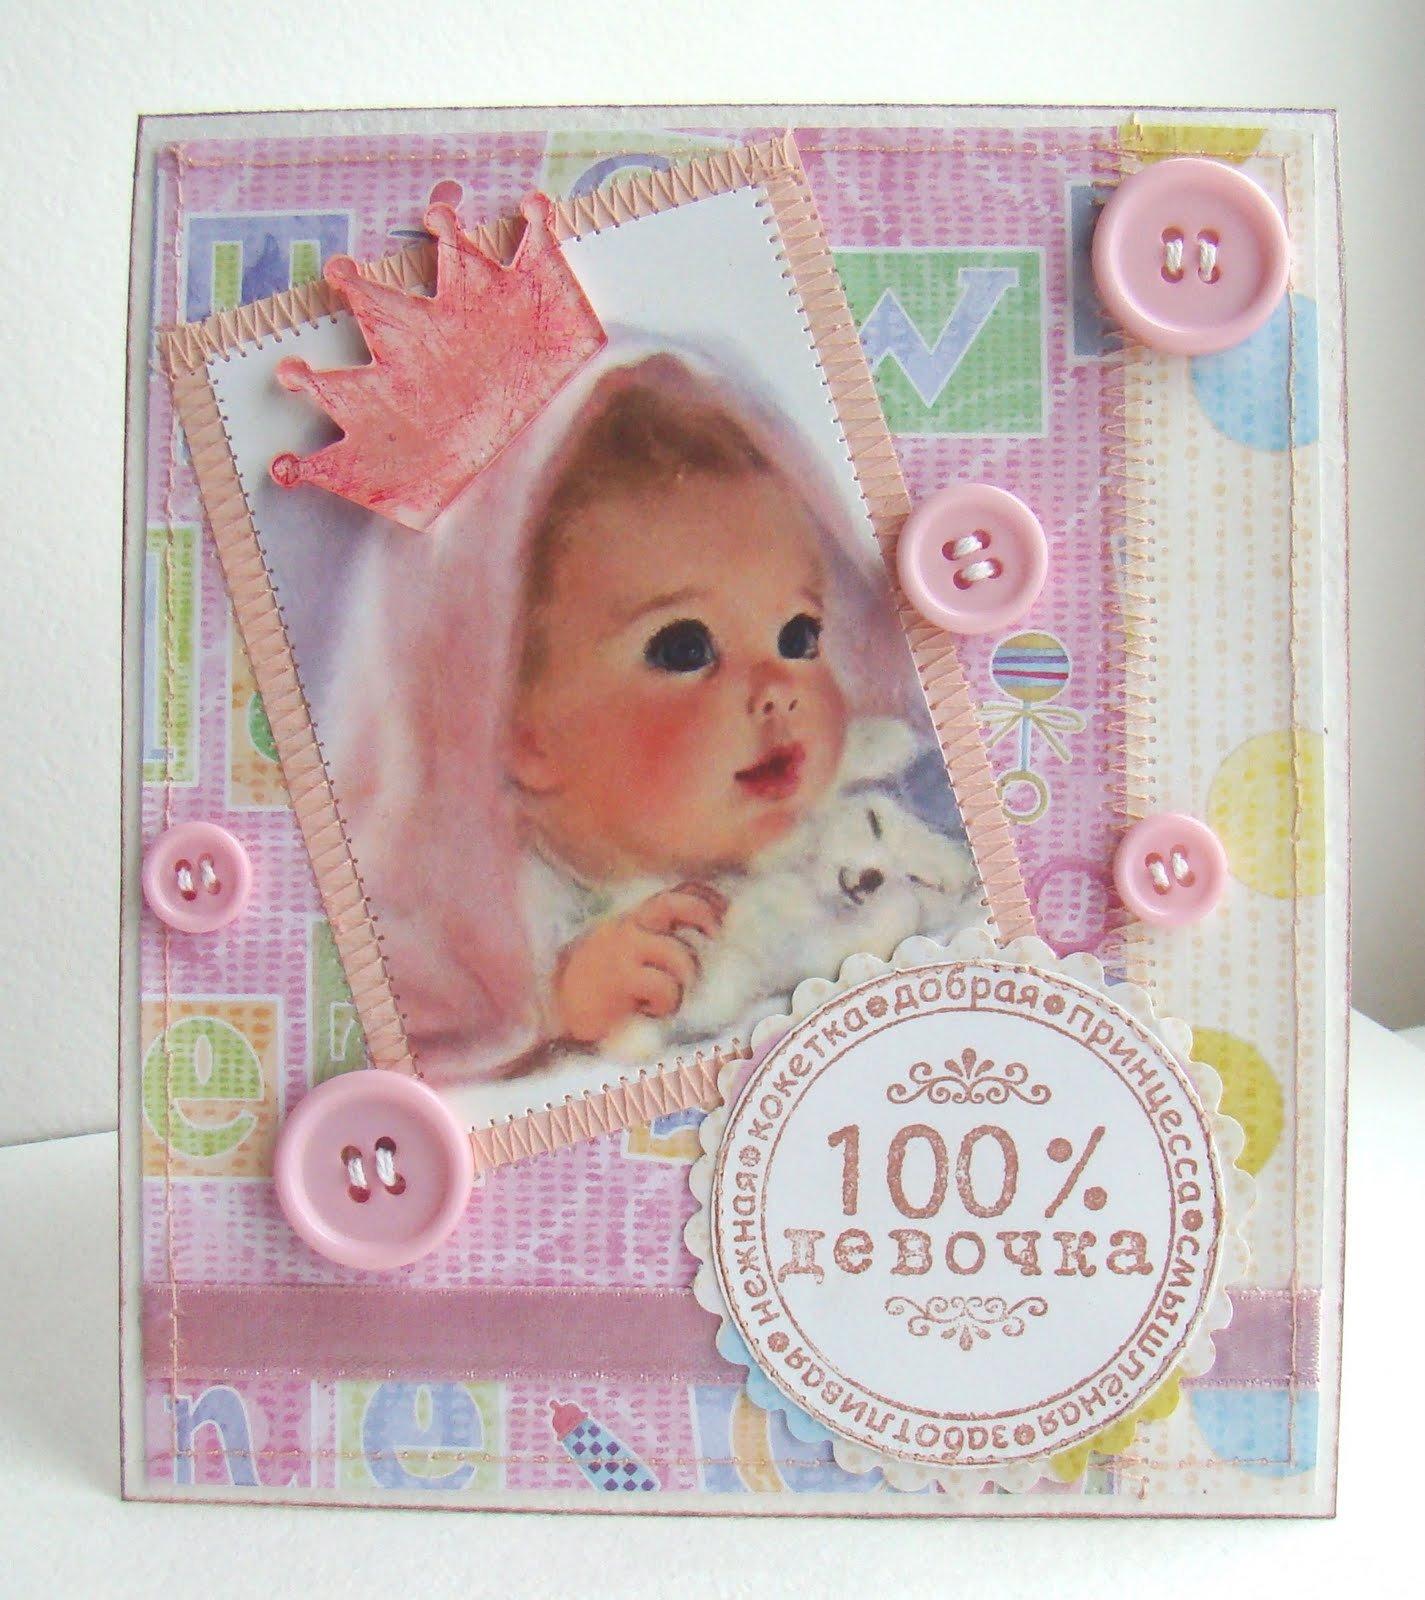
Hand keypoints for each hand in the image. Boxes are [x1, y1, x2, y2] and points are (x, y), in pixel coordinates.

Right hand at [552, 884, 726, 1045]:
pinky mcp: (620, 980)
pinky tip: (652, 1011)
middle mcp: (628, 928)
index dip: (706, 898)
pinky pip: (662, 986)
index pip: (674, 893)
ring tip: (673, 995)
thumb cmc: (598, 986)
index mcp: (633, 920)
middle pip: (674, 904)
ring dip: (685, 976)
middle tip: (716, 939)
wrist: (552, 1009)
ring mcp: (623, 952)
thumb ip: (655, 942)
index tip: (726, 912)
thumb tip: (708, 946)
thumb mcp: (625, 954)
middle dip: (703, 916)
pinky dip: (667, 1001)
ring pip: (677, 953)